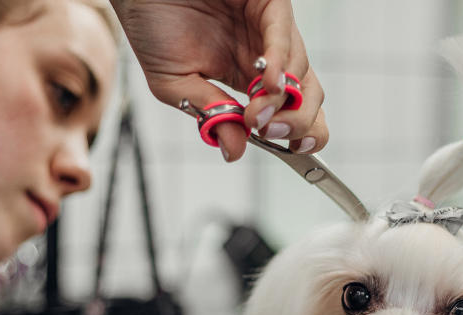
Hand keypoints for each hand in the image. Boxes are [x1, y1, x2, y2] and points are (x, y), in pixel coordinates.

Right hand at [110, 0, 327, 160]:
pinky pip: (281, 34)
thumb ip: (209, 114)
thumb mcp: (175, 85)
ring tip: (255, 116)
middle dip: (299, 122)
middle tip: (271, 135)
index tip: (291, 149)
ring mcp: (267, 30)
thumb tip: (234, 152)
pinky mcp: (265, 3)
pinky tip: (268, 84)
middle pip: (308, 95)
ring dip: (282, 101)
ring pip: (300, 70)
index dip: (300, 132)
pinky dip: (279, 62)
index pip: (291, 112)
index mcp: (248, 77)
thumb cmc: (154, 28)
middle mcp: (265, 56)